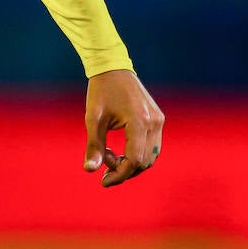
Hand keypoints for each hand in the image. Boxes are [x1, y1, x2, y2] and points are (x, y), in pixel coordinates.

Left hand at [83, 69, 163, 186]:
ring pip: (151, 156)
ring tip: (109, 156)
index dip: (120, 174)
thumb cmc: (100, 91)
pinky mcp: (158, 118)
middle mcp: (154, 122)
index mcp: (139, 121)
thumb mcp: (93, 118)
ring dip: (131, 163)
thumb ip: (94, 145)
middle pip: (144, 161)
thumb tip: (89, 170)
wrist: (112, 67)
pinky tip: (118, 150)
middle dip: (124, 170)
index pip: (135, 160)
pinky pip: (152, 146)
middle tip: (103, 166)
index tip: (103, 180)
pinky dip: (137, 153)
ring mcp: (158, 120)